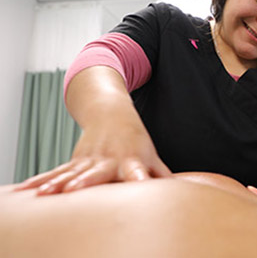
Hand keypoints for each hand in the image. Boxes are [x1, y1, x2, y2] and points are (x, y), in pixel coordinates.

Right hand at [14, 125, 170, 194]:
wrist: (111, 111)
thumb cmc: (135, 139)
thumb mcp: (151, 155)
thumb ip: (162, 175)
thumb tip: (180, 190)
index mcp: (132, 160)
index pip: (137, 173)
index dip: (139, 180)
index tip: (139, 187)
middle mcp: (109, 160)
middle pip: (98, 173)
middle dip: (87, 181)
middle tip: (74, 190)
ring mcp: (89, 159)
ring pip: (72, 172)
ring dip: (58, 183)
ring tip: (45, 194)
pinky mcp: (74, 160)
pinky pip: (57, 171)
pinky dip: (43, 180)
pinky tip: (28, 191)